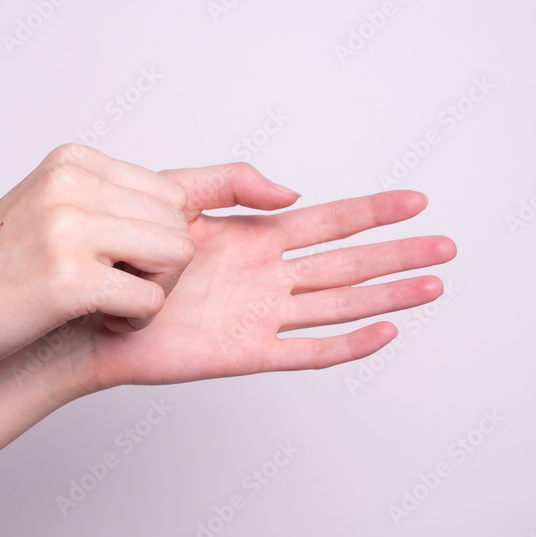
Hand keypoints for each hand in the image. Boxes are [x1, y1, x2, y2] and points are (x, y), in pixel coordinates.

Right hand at [0, 144, 192, 381]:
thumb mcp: (52, 212)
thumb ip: (109, 200)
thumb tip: (191, 202)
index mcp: (72, 161)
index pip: (171, 193)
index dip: (157, 237)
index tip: (117, 261)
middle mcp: (70, 183)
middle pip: (179, 224)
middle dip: (162, 266)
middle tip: (116, 287)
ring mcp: (67, 227)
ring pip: (177, 256)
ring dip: (153, 291)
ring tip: (110, 304)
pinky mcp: (68, 277)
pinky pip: (152, 299)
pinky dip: (135, 321)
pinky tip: (100, 321)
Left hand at [39, 163, 455, 393]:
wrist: (89, 309)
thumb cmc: (124, 254)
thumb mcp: (177, 197)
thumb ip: (233, 183)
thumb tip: (292, 192)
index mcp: (254, 238)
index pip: (328, 220)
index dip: (372, 210)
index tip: (414, 199)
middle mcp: (267, 277)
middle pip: (349, 263)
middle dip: (398, 254)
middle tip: (446, 245)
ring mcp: (261, 316)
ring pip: (340, 304)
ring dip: (387, 295)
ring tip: (433, 286)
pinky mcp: (247, 353)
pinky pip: (307, 351)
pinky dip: (346, 345)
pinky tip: (382, 332)